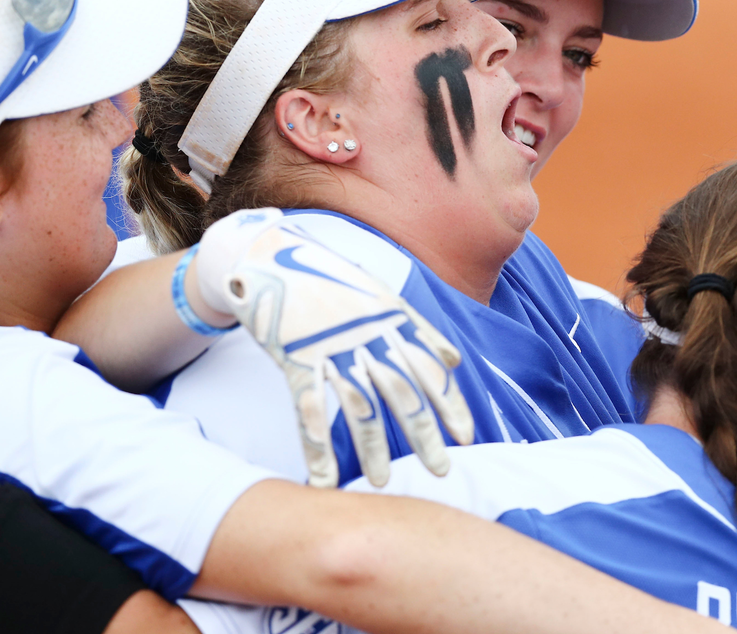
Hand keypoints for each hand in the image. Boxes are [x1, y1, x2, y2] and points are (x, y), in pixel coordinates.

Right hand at [197, 212, 473, 487]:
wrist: (269, 253)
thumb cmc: (329, 277)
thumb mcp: (381, 294)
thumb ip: (419, 329)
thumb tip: (454, 360)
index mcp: (391, 318)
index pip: (428, 366)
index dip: (450, 402)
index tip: (467, 436)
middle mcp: (366, 334)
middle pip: (402, 391)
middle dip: (423, 434)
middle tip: (441, 470)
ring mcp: (329, 346)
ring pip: (358, 405)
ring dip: (372, 448)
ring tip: (381, 481)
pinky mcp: (294, 357)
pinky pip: (309, 409)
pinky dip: (316, 447)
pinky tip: (324, 477)